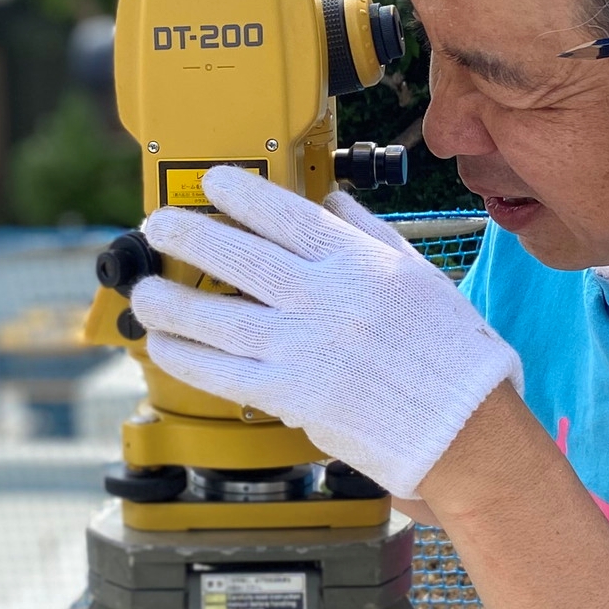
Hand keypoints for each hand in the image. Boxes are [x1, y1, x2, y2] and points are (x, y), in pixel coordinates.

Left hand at [130, 165, 520, 497]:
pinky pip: (224, 373)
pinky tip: (164, 345)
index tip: (212, 181)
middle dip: (188, 235)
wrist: (464, 428)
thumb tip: (332, 203)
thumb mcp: (419, 276)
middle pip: (238, 258)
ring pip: (218, 317)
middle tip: (157, 225)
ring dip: (171, 302)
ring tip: (144, 290)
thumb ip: (370, 235)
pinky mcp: (292, 396)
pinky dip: (187, 358)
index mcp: (357, 264)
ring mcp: (304, 348)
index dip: (240, 193)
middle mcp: (324, 299)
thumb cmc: (452, 354)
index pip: (284, 214)